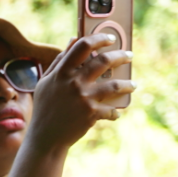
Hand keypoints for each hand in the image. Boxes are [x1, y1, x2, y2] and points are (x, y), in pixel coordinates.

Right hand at [25, 33, 134, 150]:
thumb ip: (59, 61)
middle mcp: (74, 83)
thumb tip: (72, 40)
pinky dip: (115, 112)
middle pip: (104, 61)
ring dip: (127, 83)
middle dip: (120, 56)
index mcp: (62, 72)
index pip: (83, 46)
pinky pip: (111, 109)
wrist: (45, 138)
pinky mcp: (91, 114)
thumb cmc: (45, 108)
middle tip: (128, 56)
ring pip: (114, 84)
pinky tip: (116, 112)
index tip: (110, 38)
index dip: (99, 39)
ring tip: (132, 84)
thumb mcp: (46, 83)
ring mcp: (84, 98)